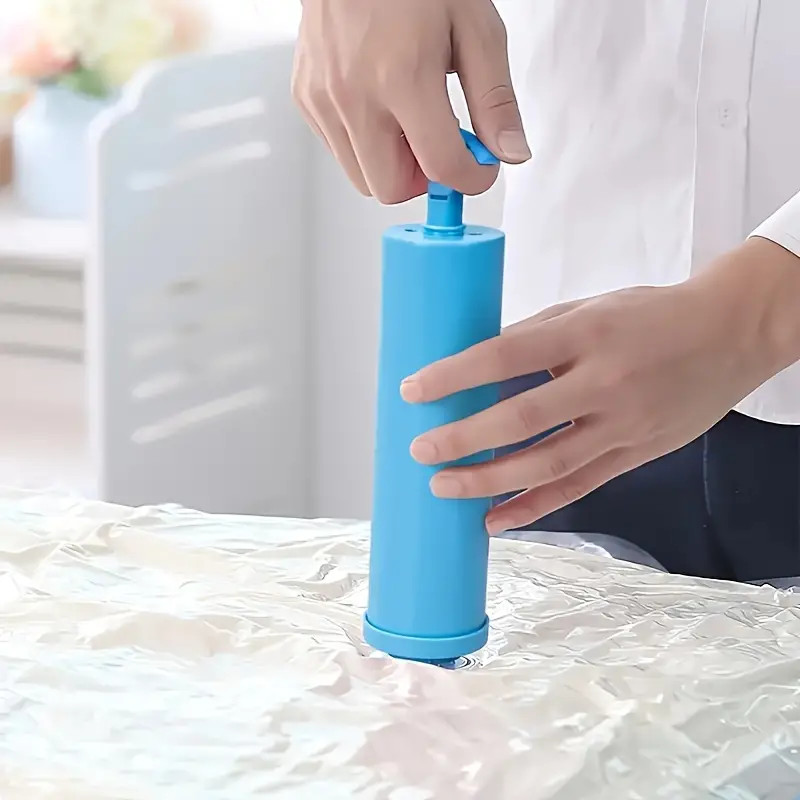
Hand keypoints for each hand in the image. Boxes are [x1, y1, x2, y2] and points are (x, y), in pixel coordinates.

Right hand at [291, 0, 529, 202]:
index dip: (470, 178)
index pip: (441, 167)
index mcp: (402, 77)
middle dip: (423, 178)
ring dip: (392, 163)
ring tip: (408, 119)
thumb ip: (494, 98)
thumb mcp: (474, 27)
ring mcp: (324, 100)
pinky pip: (339, 151)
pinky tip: (379, 104)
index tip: (479, 166)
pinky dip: (365, 143)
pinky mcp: (306, 99)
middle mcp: (355, 95)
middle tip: (438, 143)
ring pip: (362, 178)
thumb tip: (510, 152)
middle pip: (391, 189)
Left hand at [400, 239, 799, 533]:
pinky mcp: (636, 453)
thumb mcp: (588, 308)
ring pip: (548, 463)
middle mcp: (605, 380)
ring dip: (490, 482)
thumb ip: (534, 336)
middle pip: (522, 419)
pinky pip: (579, 487)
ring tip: (444, 488)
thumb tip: (475, 365)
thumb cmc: (650, 314)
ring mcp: (623, 423)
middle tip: (421, 451)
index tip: (413, 390)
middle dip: (464, 439)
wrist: (730, 334)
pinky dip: (534, 507)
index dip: (455, 375)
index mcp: (587, 332)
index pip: (506, 354)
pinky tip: (496, 520)